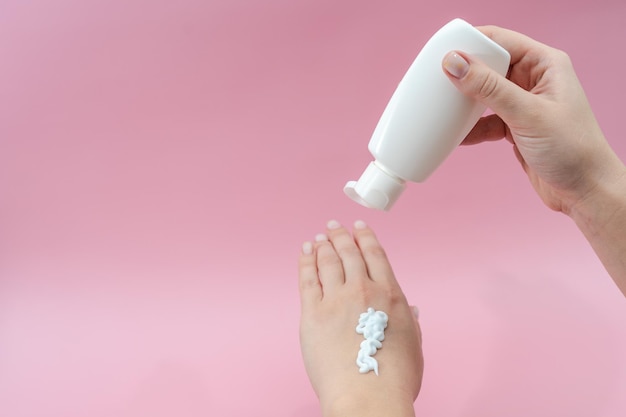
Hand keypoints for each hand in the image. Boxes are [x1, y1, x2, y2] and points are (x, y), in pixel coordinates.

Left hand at [298, 220, 422, 416]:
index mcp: (390, 295)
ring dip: (323, 245)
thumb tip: (410, 309)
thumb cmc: (394, 377)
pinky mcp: (313, 313)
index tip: (359, 227)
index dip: (366, 237)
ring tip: (319, 237)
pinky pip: (308, 279)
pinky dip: (306, 261)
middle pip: (349, 253)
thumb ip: (410, 322)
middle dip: (341, 236)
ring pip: (328, 261)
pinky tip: (306, 252)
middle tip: (334, 226)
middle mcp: (363, 290)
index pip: (375, 255)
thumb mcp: (413, 346)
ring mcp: (336, 300)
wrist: (367, 396)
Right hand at [442, 25, 625, 214]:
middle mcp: (534, 79)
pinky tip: (456, 136)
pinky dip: (471, 128)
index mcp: (545, 63)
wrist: (583, 191)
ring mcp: (523, 103)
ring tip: (442, 109)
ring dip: (465, 104)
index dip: (471, 44)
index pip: (501, 40)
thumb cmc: (572, 149)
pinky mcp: (514, 126)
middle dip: (463, 74)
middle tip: (437, 83)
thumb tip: (455, 63)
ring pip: (484, 94)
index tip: (443, 56)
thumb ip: (489, 88)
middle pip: (489, 66)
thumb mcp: (527, 115)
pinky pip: (485, 120)